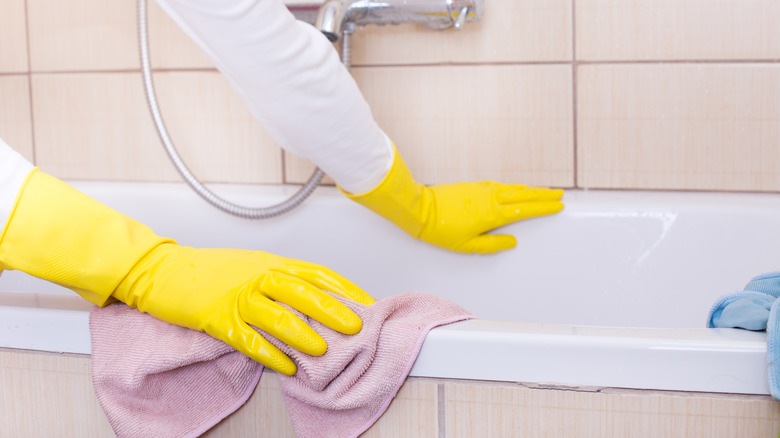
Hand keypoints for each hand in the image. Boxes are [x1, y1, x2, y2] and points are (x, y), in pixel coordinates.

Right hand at [0, 169, 372, 374]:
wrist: (161, 270)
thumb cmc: (209, 271)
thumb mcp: (251, 267)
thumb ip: (281, 281)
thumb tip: (315, 302)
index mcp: (270, 263)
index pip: (315, 273)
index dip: (343, 288)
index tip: (366, 302)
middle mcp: (258, 276)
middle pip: (302, 292)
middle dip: (331, 309)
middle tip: (355, 326)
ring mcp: (236, 296)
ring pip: (277, 314)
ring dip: (302, 333)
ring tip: (323, 349)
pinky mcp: (216, 316)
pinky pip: (247, 337)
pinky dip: (268, 352)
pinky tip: (284, 365)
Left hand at [344, 145, 562, 253]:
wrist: (421, 209)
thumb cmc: (441, 230)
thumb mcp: (467, 246)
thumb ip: (491, 244)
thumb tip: (511, 241)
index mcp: (492, 215)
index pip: (525, 210)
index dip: (543, 208)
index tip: (558, 205)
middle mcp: (490, 199)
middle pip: (523, 195)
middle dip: (543, 195)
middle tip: (559, 194)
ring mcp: (482, 190)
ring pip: (513, 188)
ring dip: (530, 189)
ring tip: (544, 191)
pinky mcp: (474, 186)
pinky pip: (501, 186)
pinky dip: (514, 187)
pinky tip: (517, 189)